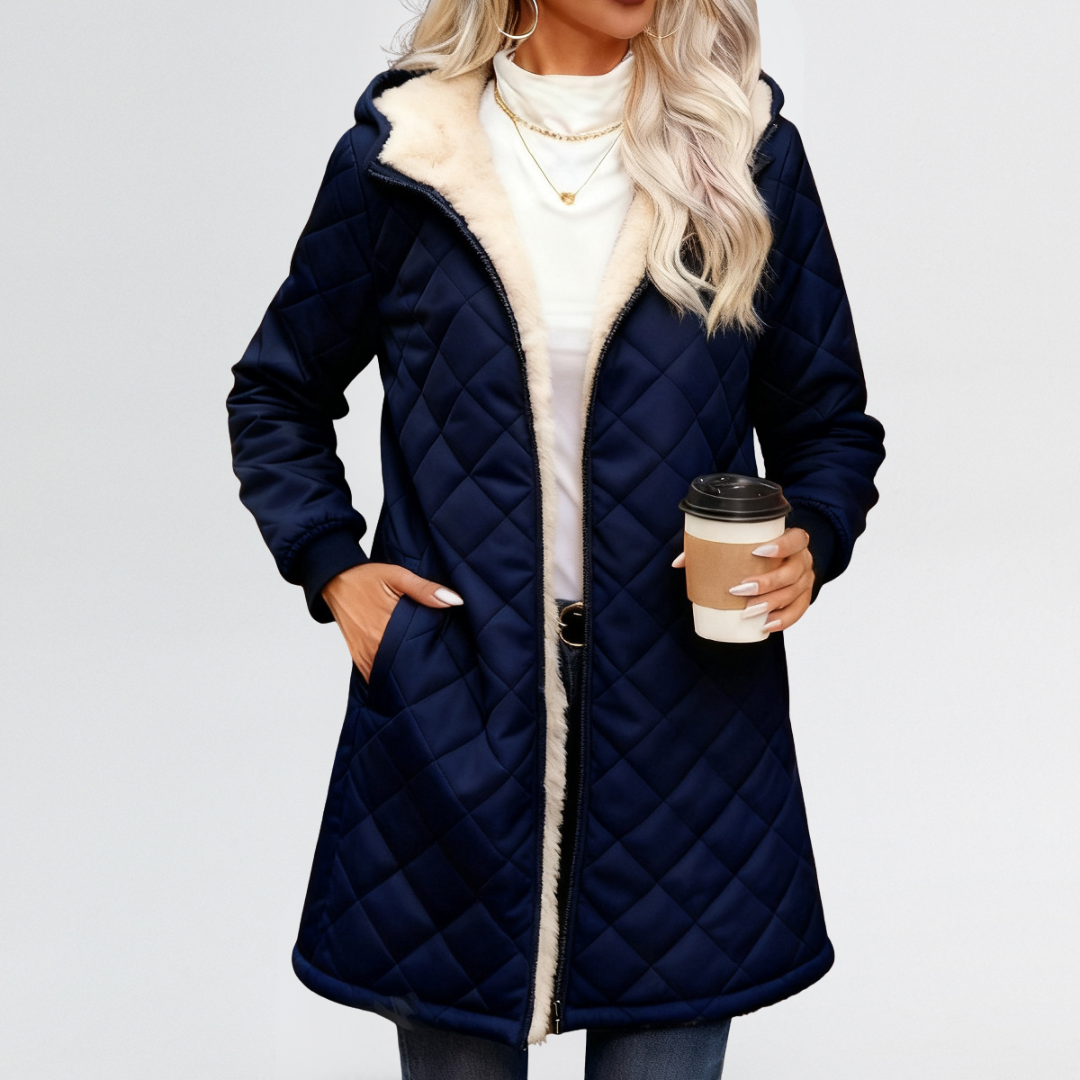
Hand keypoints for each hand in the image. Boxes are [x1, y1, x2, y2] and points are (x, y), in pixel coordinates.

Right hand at [321, 563, 462, 680]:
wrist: (334, 581)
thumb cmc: (366, 577)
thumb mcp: (398, 576)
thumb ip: (425, 589)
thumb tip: (454, 600)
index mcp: (387, 624)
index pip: (417, 650)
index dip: (434, 657)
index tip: (449, 661)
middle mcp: (374, 643)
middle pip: (404, 667)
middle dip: (422, 669)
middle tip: (440, 670)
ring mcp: (364, 652)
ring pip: (389, 674)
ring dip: (404, 675)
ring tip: (424, 674)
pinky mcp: (358, 656)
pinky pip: (374, 674)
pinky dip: (388, 676)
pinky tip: (402, 675)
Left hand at [671, 527, 815, 632]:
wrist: (788, 558)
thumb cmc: (762, 548)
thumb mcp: (744, 542)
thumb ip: (712, 546)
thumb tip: (678, 563)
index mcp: (794, 541)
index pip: (796, 539)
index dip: (780, 546)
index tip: (757, 551)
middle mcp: (804, 560)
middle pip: (792, 572)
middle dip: (767, 583)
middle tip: (741, 590)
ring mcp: (806, 581)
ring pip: (794, 594)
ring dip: (771, 604)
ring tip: (749, 611)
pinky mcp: (804, 598)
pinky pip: (798, 612)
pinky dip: (784, 620)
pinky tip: (766, 625)